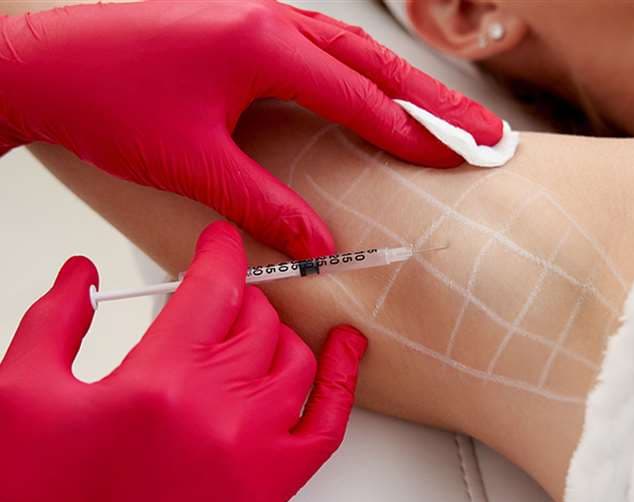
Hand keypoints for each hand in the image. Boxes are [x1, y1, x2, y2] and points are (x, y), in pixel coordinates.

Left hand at [0, 0, 502, 257]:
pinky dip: (363, 76)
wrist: (45, 60)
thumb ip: (265, 204)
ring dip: (405, 84)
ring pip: (354, 52)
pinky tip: (379, 94)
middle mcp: (270, 21)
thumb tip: (318, 245)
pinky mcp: (245, 29)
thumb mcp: (194, 163)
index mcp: (264, 44)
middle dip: (436, 101)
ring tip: (452, 115)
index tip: (455, 161)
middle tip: (486, 133)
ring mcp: (259, 19)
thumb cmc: (107, 99)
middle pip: (376, 64)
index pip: (361, 97)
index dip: (411, 134)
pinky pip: (322, 51)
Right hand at [0, 221, 366, 501]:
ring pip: (293, 359)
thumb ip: (53, 323)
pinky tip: (343, 348)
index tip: (221, 241)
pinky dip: (340, 379)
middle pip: (256, 319)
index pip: (213, 288)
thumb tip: (82, 276)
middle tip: (215, 296)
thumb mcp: (21, 398)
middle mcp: (217, 411)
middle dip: (237, 295)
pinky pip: (328, 423)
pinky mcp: (271, 487)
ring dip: (274, 332)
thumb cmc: (42, 501)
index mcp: (158, 383)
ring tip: (247, 328)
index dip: (220, 253)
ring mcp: (254, 451)